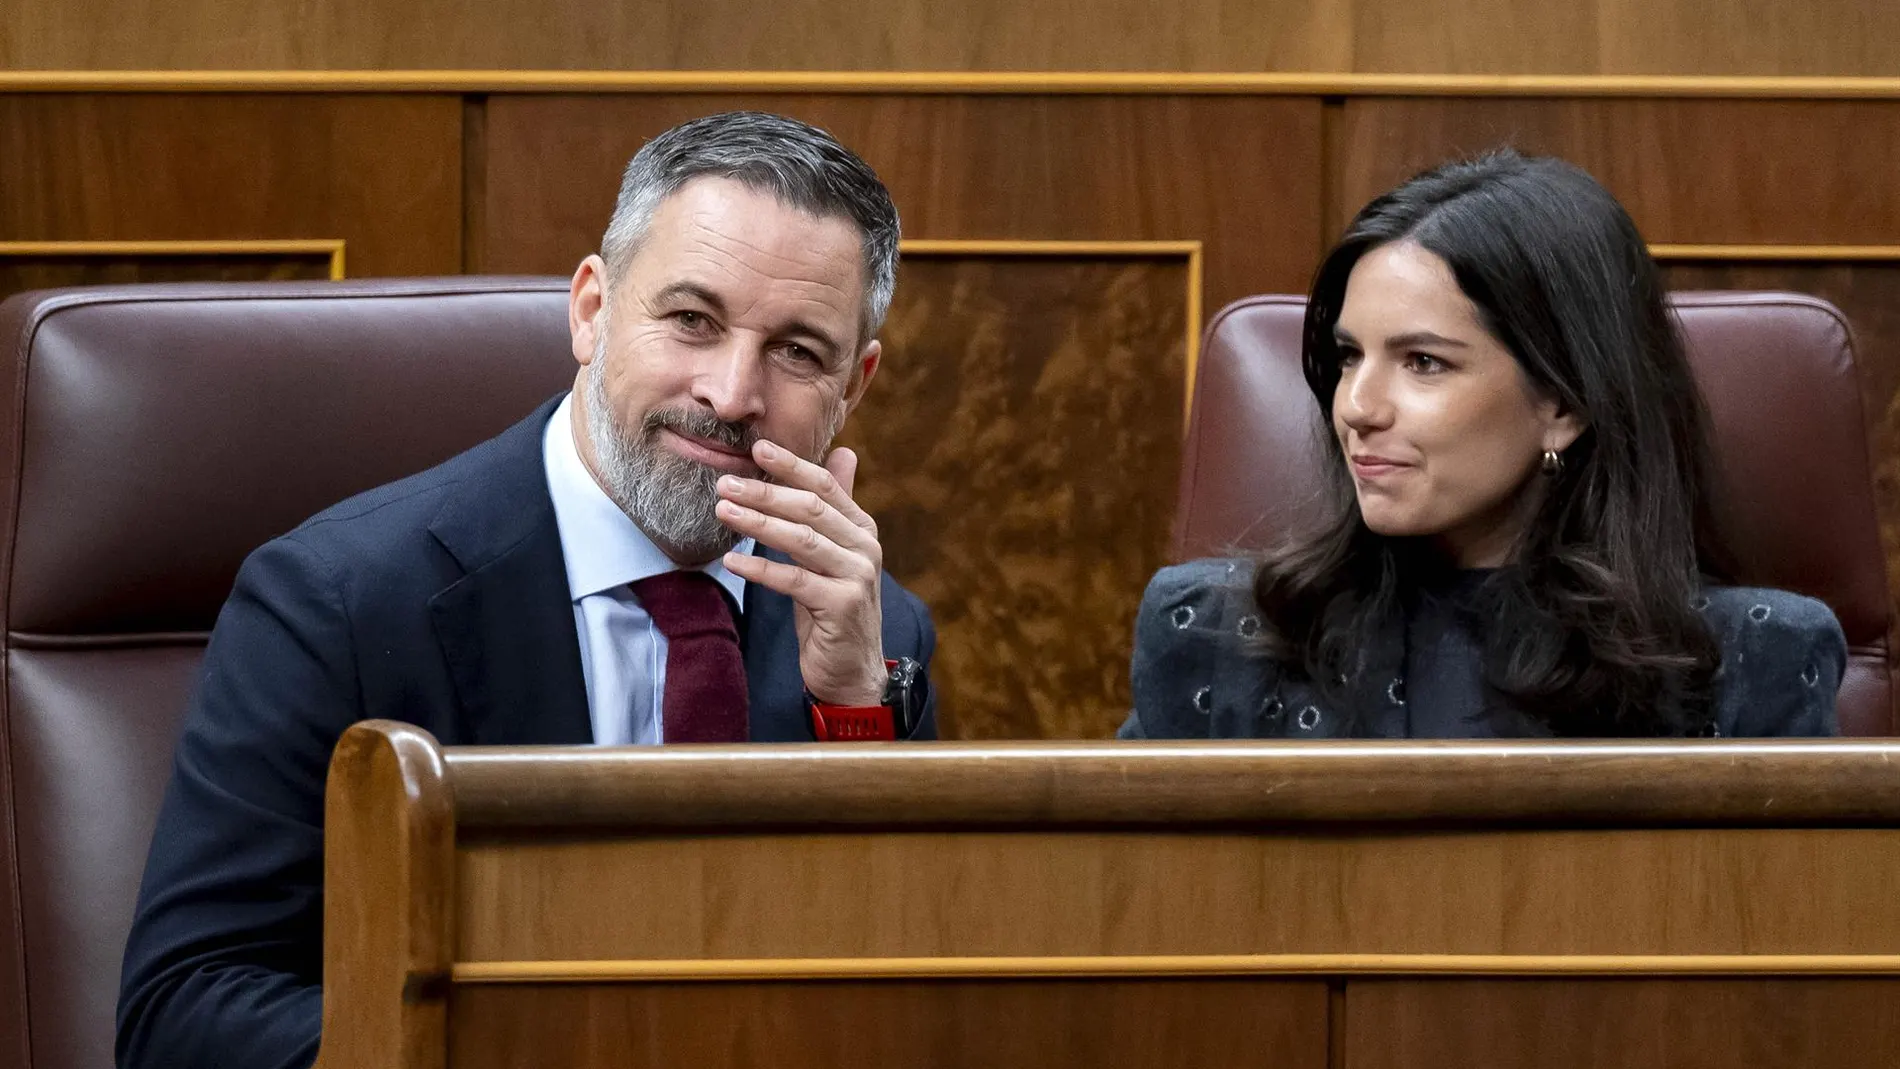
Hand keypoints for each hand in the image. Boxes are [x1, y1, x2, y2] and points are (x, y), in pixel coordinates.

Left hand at [715, 440, 885, 705]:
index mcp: (862, 529)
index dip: (792, 465)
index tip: (757, 448)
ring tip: (723, 511)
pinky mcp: (842, 605)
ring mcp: (857, 576)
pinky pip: (793, 580)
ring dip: (758, 523)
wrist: (853, 670)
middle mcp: (865, 548)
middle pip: (810, 508)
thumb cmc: (834, 608)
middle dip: (765, 492)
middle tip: (726, 483)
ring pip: (801, 540)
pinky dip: (760, 569)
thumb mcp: (835, 554)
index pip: (825, 486)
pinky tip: (732, 561)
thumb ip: (836, 507)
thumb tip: (843, 452)